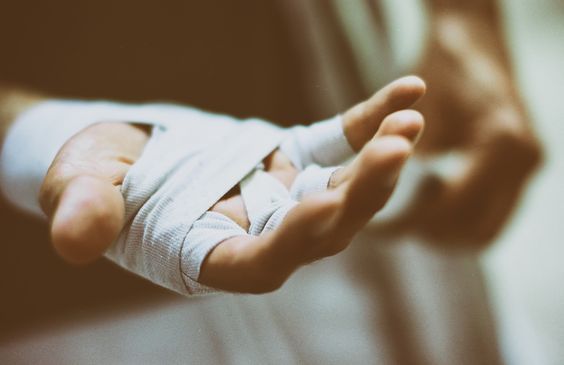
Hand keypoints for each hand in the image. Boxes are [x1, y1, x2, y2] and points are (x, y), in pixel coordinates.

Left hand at [392, 10, 541, 246]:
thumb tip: (390, 211)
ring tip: (410, 223)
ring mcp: (528, 163)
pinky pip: (494, 212)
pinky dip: (463, 221)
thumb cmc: (442, 67)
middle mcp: (522, 158)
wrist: (473, 36)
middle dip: (431, 233)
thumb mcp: (421, 113)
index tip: (383, 227)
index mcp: (498, 141)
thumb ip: (414, 163)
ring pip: (487, 228)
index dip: (415, 222)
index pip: (455, 207)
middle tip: (395, 228)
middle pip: (475, 228)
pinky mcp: (522, 166)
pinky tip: (432, 211)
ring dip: (447, 233)